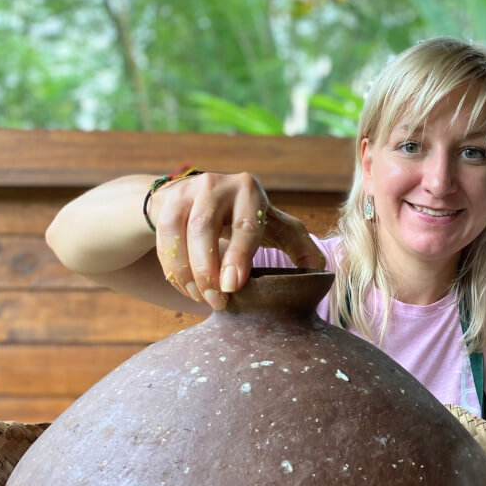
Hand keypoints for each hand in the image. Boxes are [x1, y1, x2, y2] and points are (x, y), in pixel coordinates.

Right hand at [147, 172, 324, 310]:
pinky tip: (187, 287)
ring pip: (179, 233)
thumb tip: (322, 271)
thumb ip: (300, 247)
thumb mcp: (276, 227)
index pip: (245, 226)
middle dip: (207, 270)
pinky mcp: (167, 201)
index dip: (238, 257)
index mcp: (250, 191)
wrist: (201, 198)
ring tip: (201, 297)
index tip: (232, 286)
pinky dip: (173, 268)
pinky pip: (164, 238)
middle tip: (217, 301)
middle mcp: (217, 184)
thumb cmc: (247, 219)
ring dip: (187, 272)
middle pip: (204, 228)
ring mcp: (188, 190)